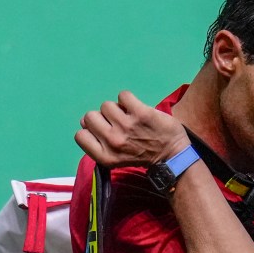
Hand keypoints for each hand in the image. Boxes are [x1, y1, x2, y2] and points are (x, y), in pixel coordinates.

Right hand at [75, 91, 189, 166]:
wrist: (173, 155)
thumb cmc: (143, 155)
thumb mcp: (116, 157)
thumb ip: (99, 142)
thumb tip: (83, 121)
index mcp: (105, 157)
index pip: (80, 136)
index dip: (91, 131)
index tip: (105, 132)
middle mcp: (113, 142)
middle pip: (90, 116)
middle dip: (103, 118)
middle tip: (120, 125)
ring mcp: (127, 126)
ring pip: (106, 105)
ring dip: (118, 109)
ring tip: (131, 118)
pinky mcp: (140, 113)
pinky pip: (123, 95)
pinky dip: (130, 99)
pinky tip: (138, 110)